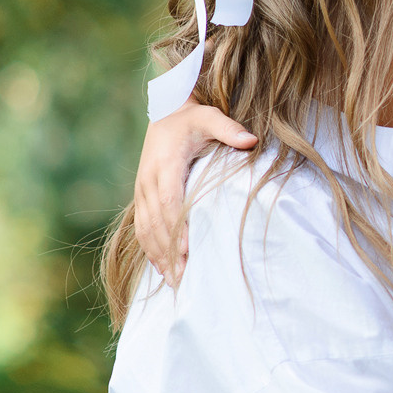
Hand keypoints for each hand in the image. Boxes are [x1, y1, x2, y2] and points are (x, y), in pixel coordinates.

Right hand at [135, 104, 256, 284]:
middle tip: (184, 277)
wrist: (165, 112)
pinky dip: (150, 248)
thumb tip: (251, 140)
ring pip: (145, 228)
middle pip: (156, 221)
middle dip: (169, 250)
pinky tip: (162, 267)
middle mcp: (148, 179)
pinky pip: (141, 226)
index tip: (188, 250)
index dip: (177, 226)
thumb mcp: (210, 117)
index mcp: (165, 164)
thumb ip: (228, 129)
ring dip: (158, 255)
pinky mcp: (142, 196)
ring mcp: (142, 189)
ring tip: (174, 280)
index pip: (169, 200)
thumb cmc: (192, 118)